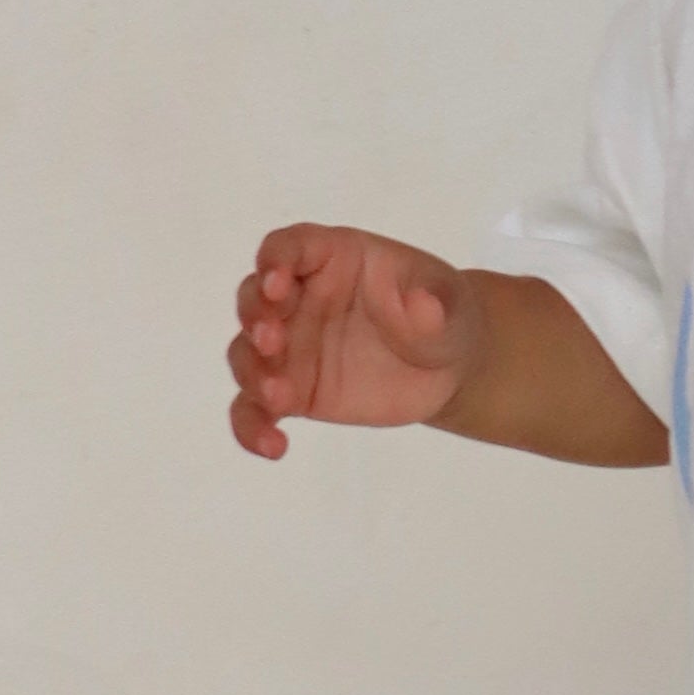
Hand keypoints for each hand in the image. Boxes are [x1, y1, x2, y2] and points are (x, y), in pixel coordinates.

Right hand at [226, 226, 472, 456]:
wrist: (446, 365)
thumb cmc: (440, 313)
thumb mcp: (447, 299)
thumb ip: (431, 303)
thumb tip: (424, 308)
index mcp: (332, 258)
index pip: (289, 248)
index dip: (275, 260)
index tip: (277, 281)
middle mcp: (300, 299)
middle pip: (254, 300)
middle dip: (255, 318)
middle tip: (272, 341)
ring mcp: (291, 347)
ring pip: (246, 356)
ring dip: (252, 373)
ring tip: (279, 398)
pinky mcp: (292, 392)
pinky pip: (255, 410)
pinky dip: (252, 428)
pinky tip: (273, 446)